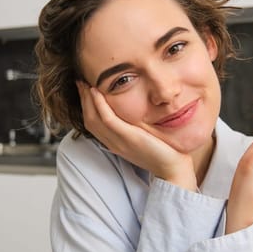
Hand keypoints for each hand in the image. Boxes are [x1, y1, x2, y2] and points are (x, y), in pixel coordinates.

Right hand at [76, 81, 196, 189]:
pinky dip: (99, 105)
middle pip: (89, 119)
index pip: (92, 124)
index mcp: (115, 143)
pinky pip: (108, 119)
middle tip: (80, 82)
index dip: (86, 105)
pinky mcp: (129, 138)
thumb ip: (134, 127)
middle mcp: (113, 143)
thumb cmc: (162, 152)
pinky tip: (97, 91)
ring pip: (94, 119)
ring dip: (87, 99)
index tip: (85, 89)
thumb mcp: (143, 138)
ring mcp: (119, 141)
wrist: (172, 169)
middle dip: (83, 99)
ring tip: (84, 83)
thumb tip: (133, 112)